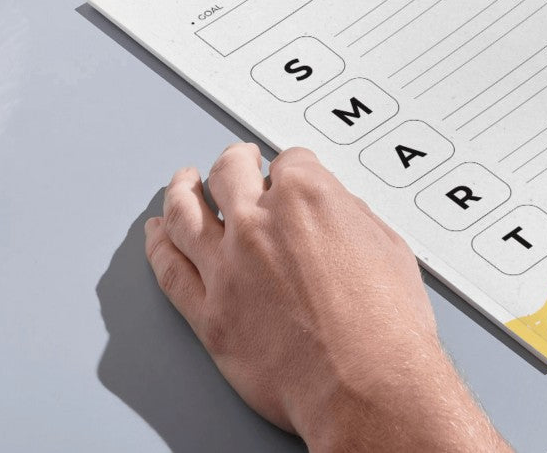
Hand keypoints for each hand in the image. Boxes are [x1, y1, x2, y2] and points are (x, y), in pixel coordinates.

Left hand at [145, 143, 507, 450]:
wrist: (367, 384)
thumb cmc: (386, 325)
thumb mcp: (388, 248)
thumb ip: (353, 218)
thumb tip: (338, 213)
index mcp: (306, 197)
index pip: (291, 162)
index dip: (293, 167)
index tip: (291, 172)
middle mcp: (257, 223)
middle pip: (228, 173)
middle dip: (234, 162)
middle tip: (236, 161)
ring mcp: (226, 267)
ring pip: (185, 213)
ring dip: (181, 190)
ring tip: (182, 183)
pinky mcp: (208, 313)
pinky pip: (169, 270)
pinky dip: (158, 246)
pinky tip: (157, 235)